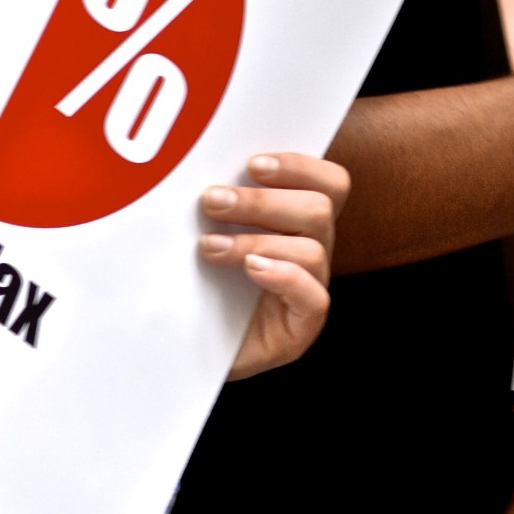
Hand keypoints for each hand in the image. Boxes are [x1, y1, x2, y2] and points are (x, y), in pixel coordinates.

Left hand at [205, 151, 347, 378]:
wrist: (186, 349)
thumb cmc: (199, 284)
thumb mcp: (208, 233)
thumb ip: (220, 204)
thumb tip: (201, 170)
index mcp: (297, 220)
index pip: (327, 183)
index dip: (299, 166)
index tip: (252, 164)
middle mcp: (312, 250)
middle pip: (318, 208)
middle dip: (262, 201)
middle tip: (213, 201)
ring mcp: (310, 288)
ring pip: (312, 249)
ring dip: (257, 240)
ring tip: (211, 247)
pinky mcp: (302, 326)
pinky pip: (313, 297)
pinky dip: (283, 277)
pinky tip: (251, 270)